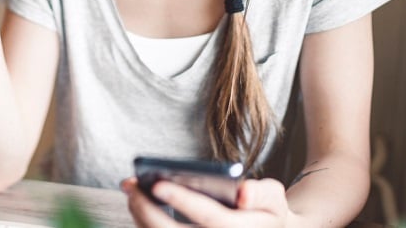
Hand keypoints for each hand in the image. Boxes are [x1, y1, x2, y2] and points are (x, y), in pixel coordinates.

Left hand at [121, 177, 293, 227]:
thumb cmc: (265, 212)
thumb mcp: (274, 199)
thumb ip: (262, 193)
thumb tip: (242, 192)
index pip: (211, 218)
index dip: (184, 201)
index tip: (157, 184)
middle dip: (147, 209)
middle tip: (131, 184)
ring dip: (140, 216)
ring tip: (131, 189)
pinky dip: (143, 223)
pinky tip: (137, 203)